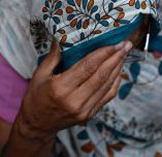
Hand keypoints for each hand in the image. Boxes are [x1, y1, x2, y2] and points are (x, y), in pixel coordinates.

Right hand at [11, 40, 131, 143]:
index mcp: (60, 88)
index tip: (115, 43)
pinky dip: (115, 82)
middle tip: (126, 44)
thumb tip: (63, 36)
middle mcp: (74, 101)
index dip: (103, 53)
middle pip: (101, 75)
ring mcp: (84, 110)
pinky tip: (118, 71)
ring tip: (123, 54)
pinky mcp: (89, 115)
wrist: (36, 125)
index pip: (88, 67)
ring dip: (118, 68)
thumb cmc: (35, 97)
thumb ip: (53, 56)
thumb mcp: (39, 75)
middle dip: (116, 58)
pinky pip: (107, 96)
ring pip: (107, 85)